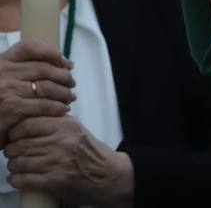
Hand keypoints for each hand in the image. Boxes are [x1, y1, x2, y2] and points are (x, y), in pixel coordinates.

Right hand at [0, 40, 74, 147]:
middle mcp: (3, 73)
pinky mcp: (11, 109)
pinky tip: (62, 111)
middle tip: (71, 84)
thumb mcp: (0, 79)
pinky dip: (57, 107)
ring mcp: (7, 90)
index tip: (65, 62)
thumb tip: (55, 63)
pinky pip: (43, 105)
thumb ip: (16, 71)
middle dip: (63, 76)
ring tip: (69, 98)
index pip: (29, 47)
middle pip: (44, 68)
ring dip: (64, 93)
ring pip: (47, 86)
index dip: (51, 52)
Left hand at [4, 115, 133, 207]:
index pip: (28, 124)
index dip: (15, 131)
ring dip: (13, 166)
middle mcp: (62, 142)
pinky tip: (18, 178)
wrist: (108, 175)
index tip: (13, 136)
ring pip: (19, 162)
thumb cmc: (90, 153)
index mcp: (67, 126)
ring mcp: (58, 162)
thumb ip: (56, 122)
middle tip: (12, 152)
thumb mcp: (77, 130)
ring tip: (16, 166)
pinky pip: (24, 179)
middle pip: (20, 144)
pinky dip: (16, 179)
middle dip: (11, 150)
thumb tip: (28, 120)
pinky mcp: (55, 181)